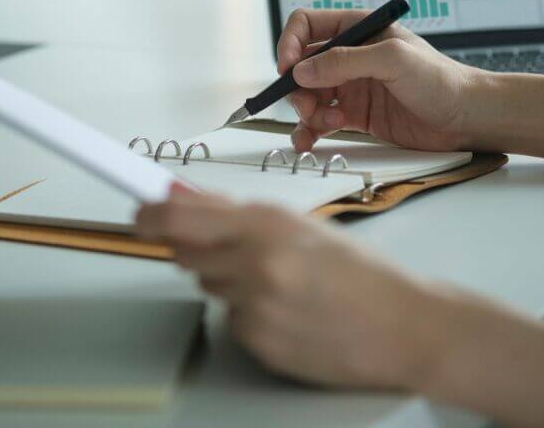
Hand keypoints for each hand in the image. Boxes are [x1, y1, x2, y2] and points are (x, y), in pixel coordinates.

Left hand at [135, 184, 440, 388]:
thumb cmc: (361, 273)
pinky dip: (250, 315)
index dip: (149, 214)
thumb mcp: (301, 226)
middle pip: (185, 255)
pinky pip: (232, 320)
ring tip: (281, 284)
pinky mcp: (258, 344)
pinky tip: (288, 313)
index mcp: (266, 225)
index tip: (138, 212)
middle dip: (199, 249)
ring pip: (210, 287)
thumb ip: (238, 215)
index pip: (177, 218)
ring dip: (230, 281)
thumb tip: (182, 198)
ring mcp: (254, 309)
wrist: (405, 327)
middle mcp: (254, 265)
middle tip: (239, 251)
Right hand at [277, 9, 482, 152]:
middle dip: (297, 87)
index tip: (288, 69)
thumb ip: (345, 61)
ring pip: (307, 96)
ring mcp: (351, 87)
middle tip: (309, 106)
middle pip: (302, 66)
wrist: (466, 118)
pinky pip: (320, 121)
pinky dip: (309, 132)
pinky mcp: (356, 116)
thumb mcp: (393, 59)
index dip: (290, 44)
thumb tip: (301, 71)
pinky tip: (310, 142)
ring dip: (304, 112)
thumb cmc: (440, 79)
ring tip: (323, 124)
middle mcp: (350, 56)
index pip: (307, 26)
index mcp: (358, 30)